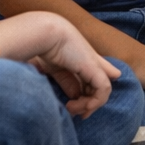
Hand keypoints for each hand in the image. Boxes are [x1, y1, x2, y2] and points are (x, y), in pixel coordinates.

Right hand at [0, 13, 117, 118]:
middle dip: (88, 105)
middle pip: (98, 88)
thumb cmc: (40, 47)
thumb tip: (72, 97)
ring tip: (71, 108)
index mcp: (80, 61)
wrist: (42, 33)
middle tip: (72, 111)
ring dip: (88, 105)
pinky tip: (77, 104)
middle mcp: (90, 62)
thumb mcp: (53, 69)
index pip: (91, 82)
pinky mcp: (94, 67)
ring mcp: (94, 64)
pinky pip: (103, 89)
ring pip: (103, 91)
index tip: (71, 109)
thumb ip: (64, 81)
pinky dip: (94, 101)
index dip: (85, 99)